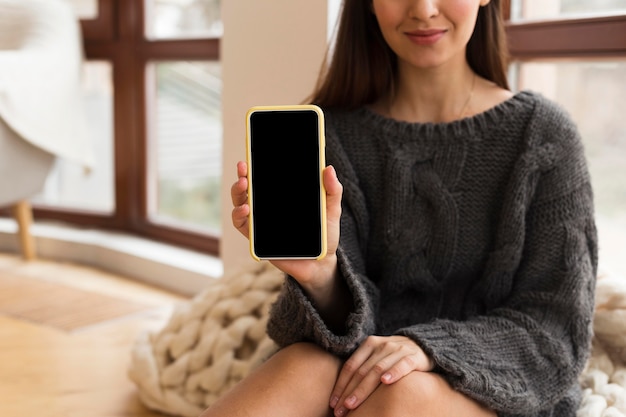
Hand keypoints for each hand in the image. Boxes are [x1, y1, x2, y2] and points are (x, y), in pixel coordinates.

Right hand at [230, 160, 342, 288]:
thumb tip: (328, 168)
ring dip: (238, 193)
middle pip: (248, 187)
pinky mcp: (257, 238)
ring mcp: (261, 222)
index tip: (252, 154)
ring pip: (240, 203)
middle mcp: (268, 207)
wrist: (321, 264)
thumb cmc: (325, 235)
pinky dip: (238, 215)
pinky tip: (245, 210)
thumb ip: (332, 190)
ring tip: (244, 185)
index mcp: (283, 196)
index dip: (256, 165)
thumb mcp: (331, 211)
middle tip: (244, 168)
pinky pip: (241, 225)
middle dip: (242, 175)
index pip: (265, 177)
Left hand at [329, 335, 433, 415]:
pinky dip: (394, 373)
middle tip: (340, 410)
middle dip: (349, 392)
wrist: (423, 345)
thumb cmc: (394, 356)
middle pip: (361, 371)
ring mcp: (397, 350)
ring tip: (352, 404)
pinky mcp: (413, 357)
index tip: (333, 403)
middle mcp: (381, 345)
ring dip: (363, 389)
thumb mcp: (377, 356)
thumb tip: (342, 394)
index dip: (341, 385)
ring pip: (377, 370)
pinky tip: (385, 382)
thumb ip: (363, 368)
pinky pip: (402, 365)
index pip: (351, 366)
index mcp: (369, 344)